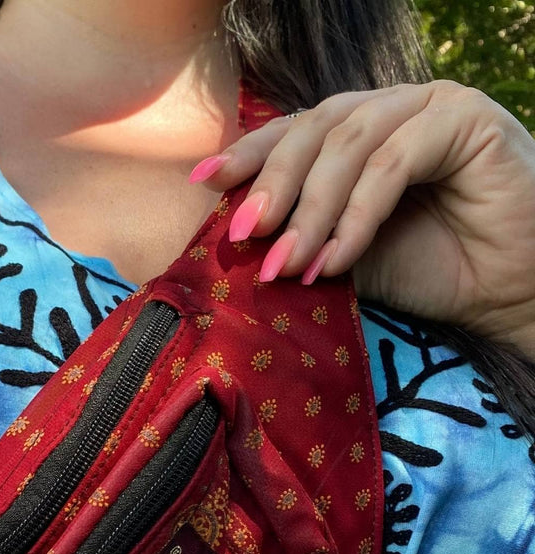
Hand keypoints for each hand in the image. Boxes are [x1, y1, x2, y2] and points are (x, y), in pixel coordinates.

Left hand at [190, 82, 534, 355]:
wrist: (503, 291)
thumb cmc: (426, 270)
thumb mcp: (341, 250)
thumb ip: (298, 231)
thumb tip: (233, 235)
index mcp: (357, 130)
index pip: (293, 131)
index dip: (248, 154)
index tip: (205, 184)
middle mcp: (390, 108)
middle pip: (313, 129)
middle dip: (272, 186)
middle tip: (245, 236)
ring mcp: (429, 107)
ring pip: (349, 144)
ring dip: (311, 211)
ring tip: (287, 265)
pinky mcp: (465, 120)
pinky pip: (392, 163)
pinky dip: (357, 215)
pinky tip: (338, 260)